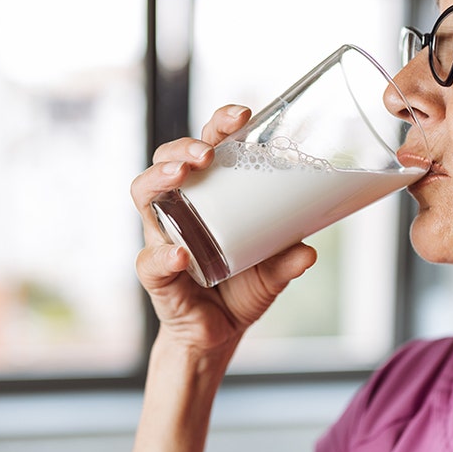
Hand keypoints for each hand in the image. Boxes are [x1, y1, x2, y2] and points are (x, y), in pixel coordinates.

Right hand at [129, 105, 317, 357]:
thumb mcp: (273, 273)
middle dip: (183, 147)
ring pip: (144, 195)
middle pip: (166, 160)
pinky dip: (164, 255)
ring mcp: (161, 238)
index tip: (243, 114)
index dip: (219, 125)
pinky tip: (181, 254)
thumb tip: (308, 251)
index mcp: (206, 197)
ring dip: (160, 178)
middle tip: (207, 152)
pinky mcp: (156, 275)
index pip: (204, 148)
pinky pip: (150, 260)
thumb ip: (287, 261)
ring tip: (183, 175)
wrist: (217, 337)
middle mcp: (177, 209)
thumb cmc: (240, 291)